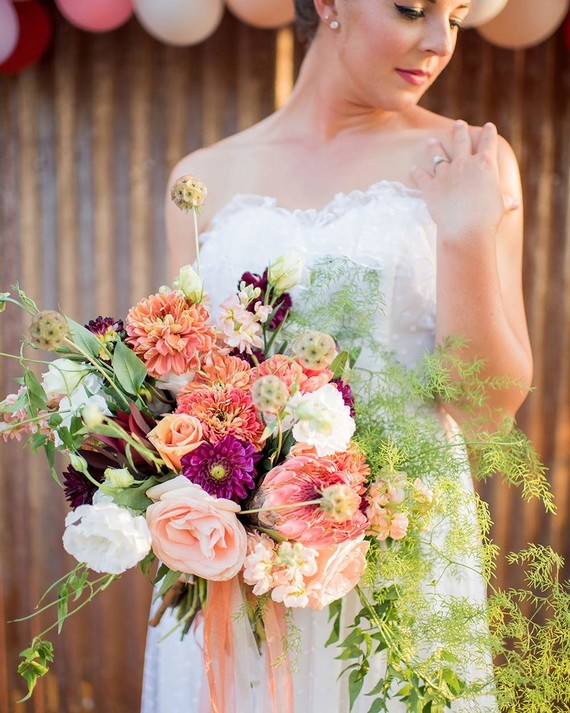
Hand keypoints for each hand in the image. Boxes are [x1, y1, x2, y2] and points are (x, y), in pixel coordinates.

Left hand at [411, 121, 517, 241]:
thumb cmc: (487, 219)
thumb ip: (504, 201)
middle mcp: (464, 164)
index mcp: (485, 164)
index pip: (488, 142)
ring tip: (431, 141)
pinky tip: (414, 169)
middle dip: (460, 130)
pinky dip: (417, 173)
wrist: (465, 229)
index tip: (488, 126)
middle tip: (458, 123)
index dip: (489, 133)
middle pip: (461, 141)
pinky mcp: (430, 186)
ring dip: (434, 147)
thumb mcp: (499, 206)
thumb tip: (514, 204)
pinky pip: (421, 176)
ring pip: (438, 155)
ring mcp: (445, 173)